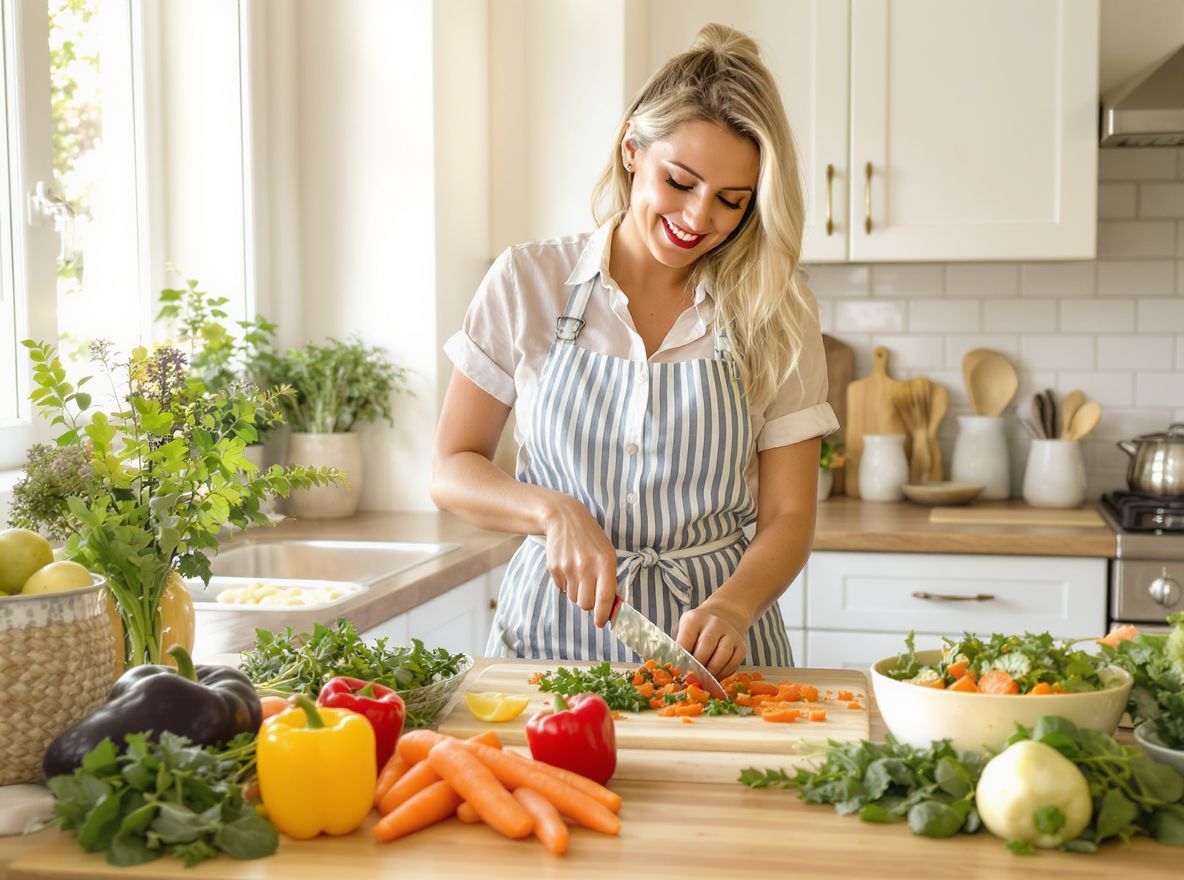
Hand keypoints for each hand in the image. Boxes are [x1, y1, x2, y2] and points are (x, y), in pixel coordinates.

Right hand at [541, 496, 619, 626]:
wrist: (565, 518)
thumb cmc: (591, 538)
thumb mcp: (607, 553)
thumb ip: (609, 578)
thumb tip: (608, 606)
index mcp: (605, 562)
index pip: (605, 597)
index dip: (603, 614)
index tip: (601, 623)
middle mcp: (587, 566)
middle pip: (586, 603)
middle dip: (588, 603)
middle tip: (588, 591)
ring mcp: (569, 567)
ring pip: (572, 598)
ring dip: (576, 592)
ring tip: (578, 573)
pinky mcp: (554, 567)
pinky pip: (561, 588)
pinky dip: (565, 583)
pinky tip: (567, 566)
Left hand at [675, 599, 749, 679]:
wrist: (726, 614)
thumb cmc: (700, 627)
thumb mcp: (687, 627)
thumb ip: (682, 645)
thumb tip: (677, 671)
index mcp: (695, 619)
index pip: (686, 641)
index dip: (682, 659)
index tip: (679, 672)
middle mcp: (715, 623)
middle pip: (705, 648)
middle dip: (698, 667)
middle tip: (692, 679)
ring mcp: (730, 634)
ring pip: (722, 656)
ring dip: (712, 671)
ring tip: (704, 680)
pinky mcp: (742, 646)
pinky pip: (734, 663)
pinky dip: (724, 673)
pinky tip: (716, 677)